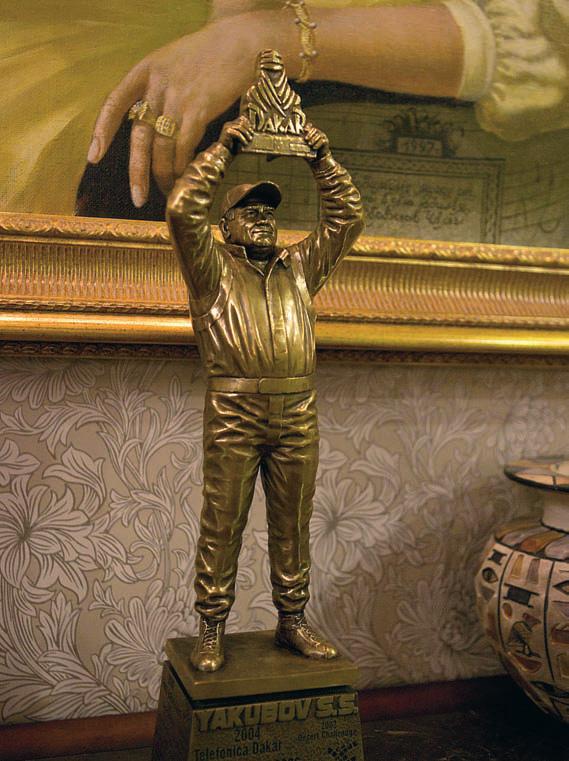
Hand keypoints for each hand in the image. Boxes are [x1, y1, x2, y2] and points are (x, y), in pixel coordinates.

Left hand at [86, 16, 262, 207]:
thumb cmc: (208, 56)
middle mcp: (157, 85)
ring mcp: (178, 97)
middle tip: (138, 197)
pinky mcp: (200, 109)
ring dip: (165, 174)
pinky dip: (183, 165)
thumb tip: (151, 131)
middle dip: (137, 172)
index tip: (93, 158)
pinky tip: (185, 175)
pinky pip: (184, 146)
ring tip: (169, 189)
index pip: (114, 103)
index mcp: (145, 71)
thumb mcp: (171, 64)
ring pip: (163, 147)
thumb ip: (158, 92)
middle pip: (140, 136)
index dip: (102, 132)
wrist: (240, 42)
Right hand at [219, 115, 253, 153]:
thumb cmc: (231, 147)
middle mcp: (228, 124)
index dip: (248, 123)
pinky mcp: (227, 132)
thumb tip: (252, 129)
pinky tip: (245, 143)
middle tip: (252, 135)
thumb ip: (243, 132)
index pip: (241, 118)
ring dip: (246, 133)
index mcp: (230, 124)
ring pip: (240, 127)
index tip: (252, 130)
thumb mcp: (238, 138)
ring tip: (250, 139)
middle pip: (241, 122)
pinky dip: (243, 139)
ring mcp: (227, 127)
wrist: (223, 152)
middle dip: (248, 128)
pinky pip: (237, 133)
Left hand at [304, 124, 330, 160]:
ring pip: (318, 135)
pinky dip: (318, 144)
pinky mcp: (326, 141)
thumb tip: (293, 141)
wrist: (318, 158)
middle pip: (314, 130)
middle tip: (306, 139)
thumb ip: (301, 143)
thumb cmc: (311, 151)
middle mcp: (318, 133)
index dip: (308, 126)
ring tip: (309, 144)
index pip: (310, 126)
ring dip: (313, 139)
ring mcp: (322, 136)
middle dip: (309, 134)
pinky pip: (322, 141)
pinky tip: (314, 148)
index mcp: (312, 132)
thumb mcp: (304, 146)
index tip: (304, 129)